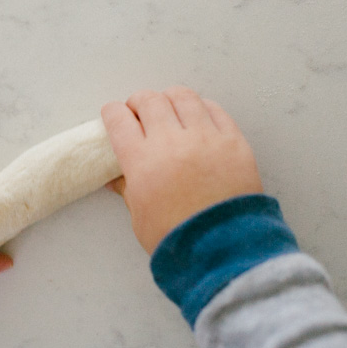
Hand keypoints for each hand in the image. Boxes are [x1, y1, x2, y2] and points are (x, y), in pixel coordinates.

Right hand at [101, 87, 263, 253]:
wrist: (223, 250)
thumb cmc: (177, 239)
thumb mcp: (140, 217)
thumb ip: (128, 189)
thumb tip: (116, 177)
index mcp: (141, 162)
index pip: (119, 120)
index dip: (112, 113)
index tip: (113, 114)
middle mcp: (171, 142)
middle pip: (149, 101)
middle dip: (139, 102)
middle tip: (139, 111)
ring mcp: (205, 138)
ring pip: (182, 97)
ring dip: (170, 99)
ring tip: (170, 109)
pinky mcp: (233, 141)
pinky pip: (214, 109)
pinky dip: (201, 108)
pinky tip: (198, 116)